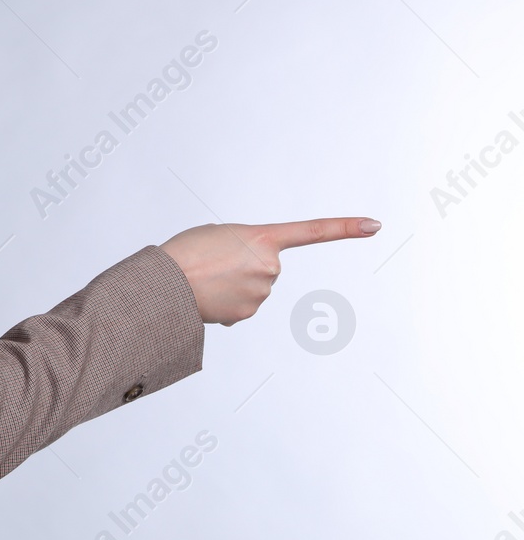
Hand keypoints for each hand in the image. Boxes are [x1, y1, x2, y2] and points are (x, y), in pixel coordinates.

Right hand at [159, 218, 380, 325]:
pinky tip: (208, 296)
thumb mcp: (218, 235)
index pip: (312, 231)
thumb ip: (244, 248)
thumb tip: (251, 283)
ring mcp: (262, 293)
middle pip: (265, 267)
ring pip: (253, 289)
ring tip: (207, 280)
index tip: (375, 225)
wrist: (166, 282)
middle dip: (244, 267)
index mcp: (263, 238)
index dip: (345, 228)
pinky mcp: (248, 314)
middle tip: (214, 263)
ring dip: (232, 285)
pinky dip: (226, 303)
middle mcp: (270, 266)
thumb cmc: (185, 252)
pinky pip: (241, 306)